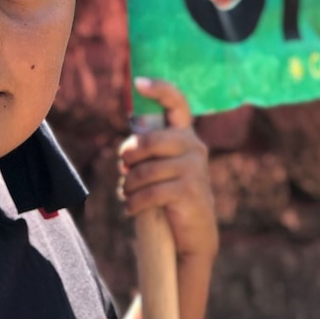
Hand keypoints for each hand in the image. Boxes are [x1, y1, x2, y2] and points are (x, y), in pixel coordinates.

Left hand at [119, 77, 217, 318]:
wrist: (192, 235)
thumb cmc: (169, 197)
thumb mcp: (161, 168)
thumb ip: (148, 151)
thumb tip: (127, 149)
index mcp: (185, 136)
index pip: (177, 103)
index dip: (159, 89)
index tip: (138, 83)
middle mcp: (194, 147)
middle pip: (148, 140)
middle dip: (128, 155)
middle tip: (125, 169)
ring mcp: (194, 169)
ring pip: (144, 170)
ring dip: (130, 186)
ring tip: (130, 195)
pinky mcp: (190, 191)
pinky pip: (150, 192)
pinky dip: (134, 203)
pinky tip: (133, 209)